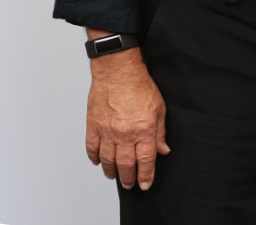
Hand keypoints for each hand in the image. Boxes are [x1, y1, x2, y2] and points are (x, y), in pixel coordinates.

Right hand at [85, 38, 169, 189]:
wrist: (118, 71)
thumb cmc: (139, 85)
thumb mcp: (159, 107)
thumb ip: (160, 131)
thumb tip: (163, 150)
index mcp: (143, 130)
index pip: (146, 160)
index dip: (146, 175)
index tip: (145, 184)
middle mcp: (124, 134)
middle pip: (126, 165)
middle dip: (129, 178)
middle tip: (130, 184)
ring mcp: (107, 131)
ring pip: (108, 160)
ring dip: (112, 171)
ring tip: (115, 176)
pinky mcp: (93, 126)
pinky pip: (92, 148)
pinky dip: (95, 158)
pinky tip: (98, 161)